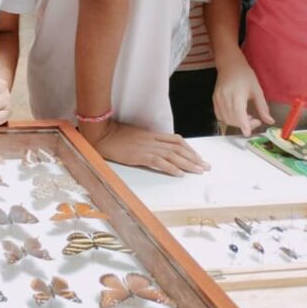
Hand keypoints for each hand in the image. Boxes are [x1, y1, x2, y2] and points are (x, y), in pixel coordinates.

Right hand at [81, 120, 209, 176]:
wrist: (100, 134)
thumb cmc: (113, 135)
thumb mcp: (133, 135)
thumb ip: (145, 140)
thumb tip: (156, 149)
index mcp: (150, 134)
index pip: (176, 140)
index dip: (189, 149)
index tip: (198, 157)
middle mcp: (151, 139)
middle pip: (178, 148)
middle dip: (194, 158)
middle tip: (206, 167)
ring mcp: (146, 147)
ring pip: (173, 155)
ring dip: (188, 164)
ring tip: (199, 171)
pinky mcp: (139, 155)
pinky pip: (159, 162)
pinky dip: (171, 168)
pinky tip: (180, 174)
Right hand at [214, 52, 273, 136]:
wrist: (230, 65)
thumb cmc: (245, 75)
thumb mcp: (257, 90)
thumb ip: (262, 107)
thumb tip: (270, 121)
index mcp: (237, 95)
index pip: (239, 115)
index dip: (244, 126)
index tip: (248, 133)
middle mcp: (225, 98)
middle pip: (232, 119)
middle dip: (244, 124)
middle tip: (255, 120)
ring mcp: (218, 99)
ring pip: (225, 119)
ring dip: (236, 122)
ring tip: (246, 116)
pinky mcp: (214, 100)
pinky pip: (219, 115)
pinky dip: (228, 119)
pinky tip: (237, 115)